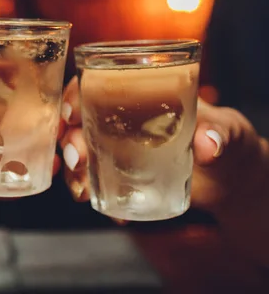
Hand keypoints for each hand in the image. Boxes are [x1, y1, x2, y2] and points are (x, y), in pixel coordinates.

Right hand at [59, 76, 268, 216]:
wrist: (230, 177)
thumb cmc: (227, 138)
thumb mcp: (228, 129)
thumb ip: (220, 132)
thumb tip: (208, 145)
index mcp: (137, 94)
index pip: (94, 85)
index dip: (73, 96)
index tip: (71, 115)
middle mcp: (120, 120)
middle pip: (79, 123)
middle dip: (68, 140)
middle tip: (75, 158)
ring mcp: (117, 149)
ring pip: (80, 155)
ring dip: (73, 172)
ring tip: (83, 189)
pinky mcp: (122, 176)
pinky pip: (97, 183)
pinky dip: (97, 198)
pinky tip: (113, 213)